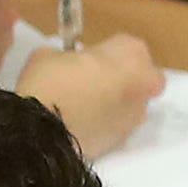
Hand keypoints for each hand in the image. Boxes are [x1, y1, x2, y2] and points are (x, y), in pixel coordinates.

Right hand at [20, 36, 164, 153]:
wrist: (44, 132)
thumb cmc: (49, 81)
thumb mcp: (49, 54)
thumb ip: (67, 56)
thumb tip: (64, 64)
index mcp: (131, 52)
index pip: (125, 46)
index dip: (104, 53)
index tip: (84, 60)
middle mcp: (143, 82)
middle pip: (140, 77)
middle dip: (123, 79)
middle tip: (92, 83)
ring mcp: (136, 115)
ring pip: (131, 105)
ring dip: (114, 104)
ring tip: (82, 109)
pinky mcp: (123, 140)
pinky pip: (116, 126)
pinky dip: (104, 125)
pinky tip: (79, 125)